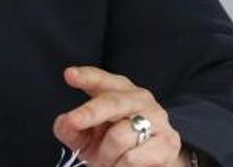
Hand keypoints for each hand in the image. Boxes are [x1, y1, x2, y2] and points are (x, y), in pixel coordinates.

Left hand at [52, 66, 184, 166]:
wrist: (149, 164)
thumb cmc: (112, 144)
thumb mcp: (87, 136)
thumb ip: (71, 128)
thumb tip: (65, 123)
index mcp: (118, 90)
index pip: (101, 80)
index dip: (86, 77)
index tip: (69, 75)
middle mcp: (139, 98)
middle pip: (112, 101)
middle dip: (90, 112)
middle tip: (73, 122)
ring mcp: (157, 118)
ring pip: (119, 136)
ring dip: (106, 155)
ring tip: (107, 161)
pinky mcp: (167, 143)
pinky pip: (132, 158)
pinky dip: (119, 166)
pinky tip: (121, 165)